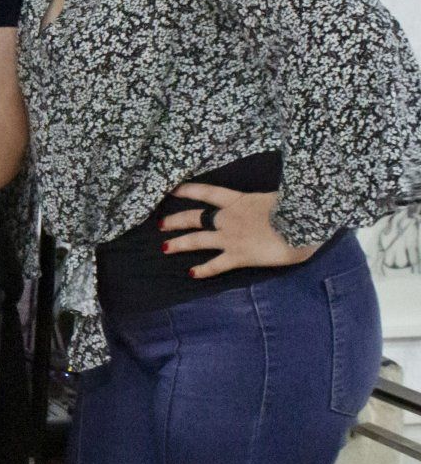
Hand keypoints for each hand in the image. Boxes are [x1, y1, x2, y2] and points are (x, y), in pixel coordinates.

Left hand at [160, 186, 315, 276]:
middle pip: (194, 217)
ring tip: (164, 248)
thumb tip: (272, 204)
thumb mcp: (277, 198)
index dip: (188, 190)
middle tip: (159, 224)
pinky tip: (191, 273)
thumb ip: (266, 202)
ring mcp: (231, 237)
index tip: (172, 190)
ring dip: (179, 243)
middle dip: (175, 221)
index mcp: (239, 200)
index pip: (207, 191)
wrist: (304, 224)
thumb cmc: (297, 209)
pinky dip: (203, 269)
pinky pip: (216, 265)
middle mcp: (229, 217)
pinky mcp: (239, 256)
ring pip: (198, 240)